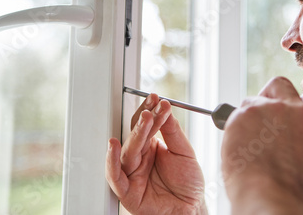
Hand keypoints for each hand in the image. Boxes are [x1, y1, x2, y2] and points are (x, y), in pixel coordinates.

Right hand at [105, 94, 206, 214]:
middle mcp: (139, 158)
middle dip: (144, 119)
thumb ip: (173, 131)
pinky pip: (115, 175)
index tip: (156, 98)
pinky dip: (111, 161)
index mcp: (151, 147)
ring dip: (136, 133)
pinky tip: (113, 145)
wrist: (191, 209)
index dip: (150, 111)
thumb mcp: (184, 152)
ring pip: (128, 150)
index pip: (146, 125)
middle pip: (136, 134)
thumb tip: (165, 108)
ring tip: (145, 118)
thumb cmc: (188, 183)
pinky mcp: (126, 190)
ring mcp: (132, 173)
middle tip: (153, 106)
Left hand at [221, 77, 302, 213]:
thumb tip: (287, 129)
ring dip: (248, 116)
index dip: (297, 102)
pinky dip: (233, 127)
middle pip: (279, 85)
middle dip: (269, 96)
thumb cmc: (289, 186)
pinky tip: (238, 146)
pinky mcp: (244, 112)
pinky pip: (233, 114)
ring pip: (252, 101)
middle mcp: (296, 109)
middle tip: (261, 117)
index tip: (287, 113)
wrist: (269, 195)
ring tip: (248, 143)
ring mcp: (269, 108)